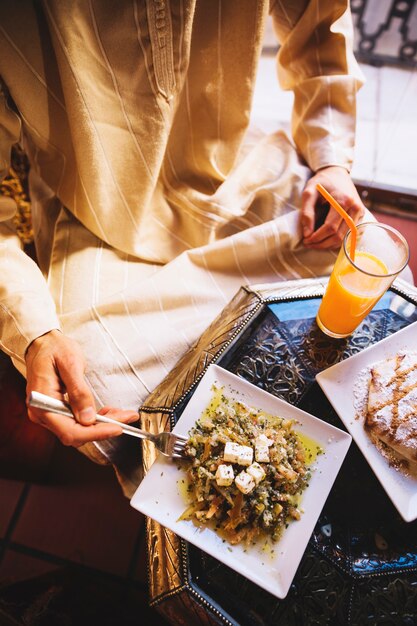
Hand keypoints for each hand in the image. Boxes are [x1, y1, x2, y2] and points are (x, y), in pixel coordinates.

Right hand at [25, 330, 138, 446]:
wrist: (43, 343)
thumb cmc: (54, 348)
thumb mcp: (70, 364)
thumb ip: (79, 392)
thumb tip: (88, 418)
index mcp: (43, 404)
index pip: (71, 431)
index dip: (96, 433)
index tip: (117, 427)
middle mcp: (43, 414)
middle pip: (77, 433)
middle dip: (104, 428)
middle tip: (127, 417)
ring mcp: (49, 414)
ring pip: (79, 430)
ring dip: (101, 424)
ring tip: (122, 414)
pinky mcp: (57, 410)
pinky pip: (76, 422)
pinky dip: (94, 419)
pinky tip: (108, 412)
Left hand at [301, 166, 365, 248]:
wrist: (337, 172)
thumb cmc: (321, 182)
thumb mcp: (309, 192)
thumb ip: (306, 212)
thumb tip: (307, 234)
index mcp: (343, 200)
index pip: (330, 227)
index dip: (317, 237)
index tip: (306, 240)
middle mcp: (355, 207)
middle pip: (339, 236)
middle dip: (322, 243)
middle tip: (308, 244)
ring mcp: (360, 211)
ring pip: (345, 238)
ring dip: (329, 244)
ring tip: (315, 243)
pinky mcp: (361, 214)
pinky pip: (349, 234)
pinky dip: (337, 240)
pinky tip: (326, 239)